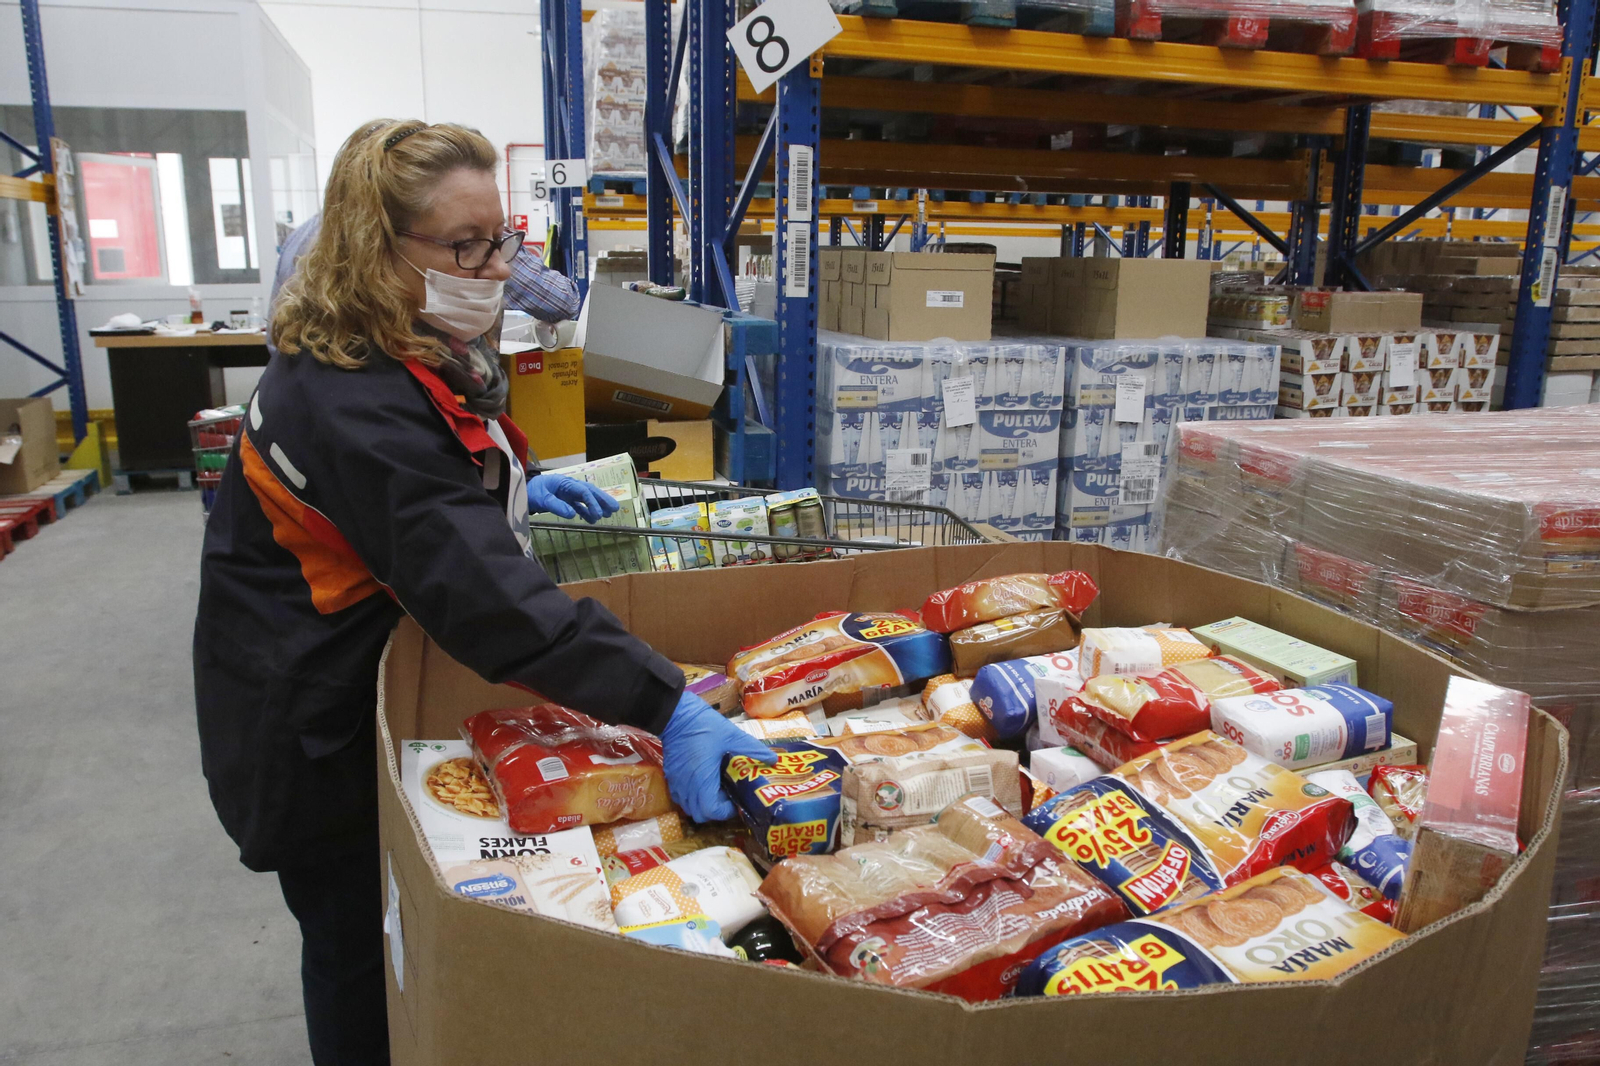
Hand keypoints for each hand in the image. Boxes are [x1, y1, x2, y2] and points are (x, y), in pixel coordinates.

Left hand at [527, 473, 618, 523]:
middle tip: (615, 508)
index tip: (599, 513)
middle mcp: (569, 486)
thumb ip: (556, 505)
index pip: (583, 491)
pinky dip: (585, 512)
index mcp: (565, 482)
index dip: (593, 502)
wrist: (522, 492)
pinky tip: (592, 520)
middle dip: (602, 500)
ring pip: (586, 499)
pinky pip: (578, 505)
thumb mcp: (542, 499)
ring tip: (608, 515)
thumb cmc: (531, 492)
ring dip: (596, 506)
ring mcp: (567, 493)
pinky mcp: (564, 500)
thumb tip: (572, 514)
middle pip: (589, 492)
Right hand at [659, 692, 771, 822]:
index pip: (712, 810)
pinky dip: (692, 797)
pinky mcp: (670, 776)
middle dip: (715, 810)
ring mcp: (676, 782)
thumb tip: (773, 759)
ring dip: (703, 804)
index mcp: (702, 779)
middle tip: (727, 795)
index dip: (726, 811)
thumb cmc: (704, 726)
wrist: (675, 714)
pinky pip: (680, 797)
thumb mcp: (732, 735)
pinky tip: (702, 782)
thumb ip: (753, 749)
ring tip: (715, 789)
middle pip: (700, 814)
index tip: (735, 799)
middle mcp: (687, 786)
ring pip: (689, 807)